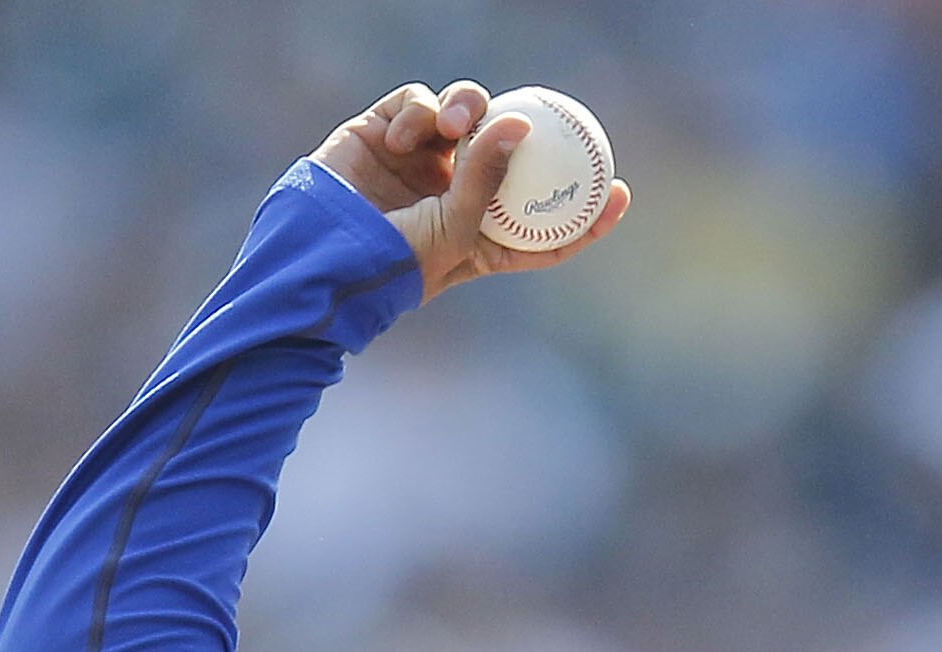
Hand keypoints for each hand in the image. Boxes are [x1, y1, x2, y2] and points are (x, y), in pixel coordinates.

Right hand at [313, 81, 631, 300]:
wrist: (322, 251)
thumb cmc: (396, 256)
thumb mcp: (456, 225)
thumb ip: (489, 175)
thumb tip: (521, 122)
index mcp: (484, 236)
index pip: (548, 224)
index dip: (586, 210)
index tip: (620, 190)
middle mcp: (457, 195)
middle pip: (510, 153)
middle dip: (528, 136)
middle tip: (540, 123)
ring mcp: (423, 161)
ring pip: (466, 115)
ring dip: (468, 109)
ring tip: (455, 125)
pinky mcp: (386, 133)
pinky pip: (418, 104)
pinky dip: (419, 113)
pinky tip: (407, 137)